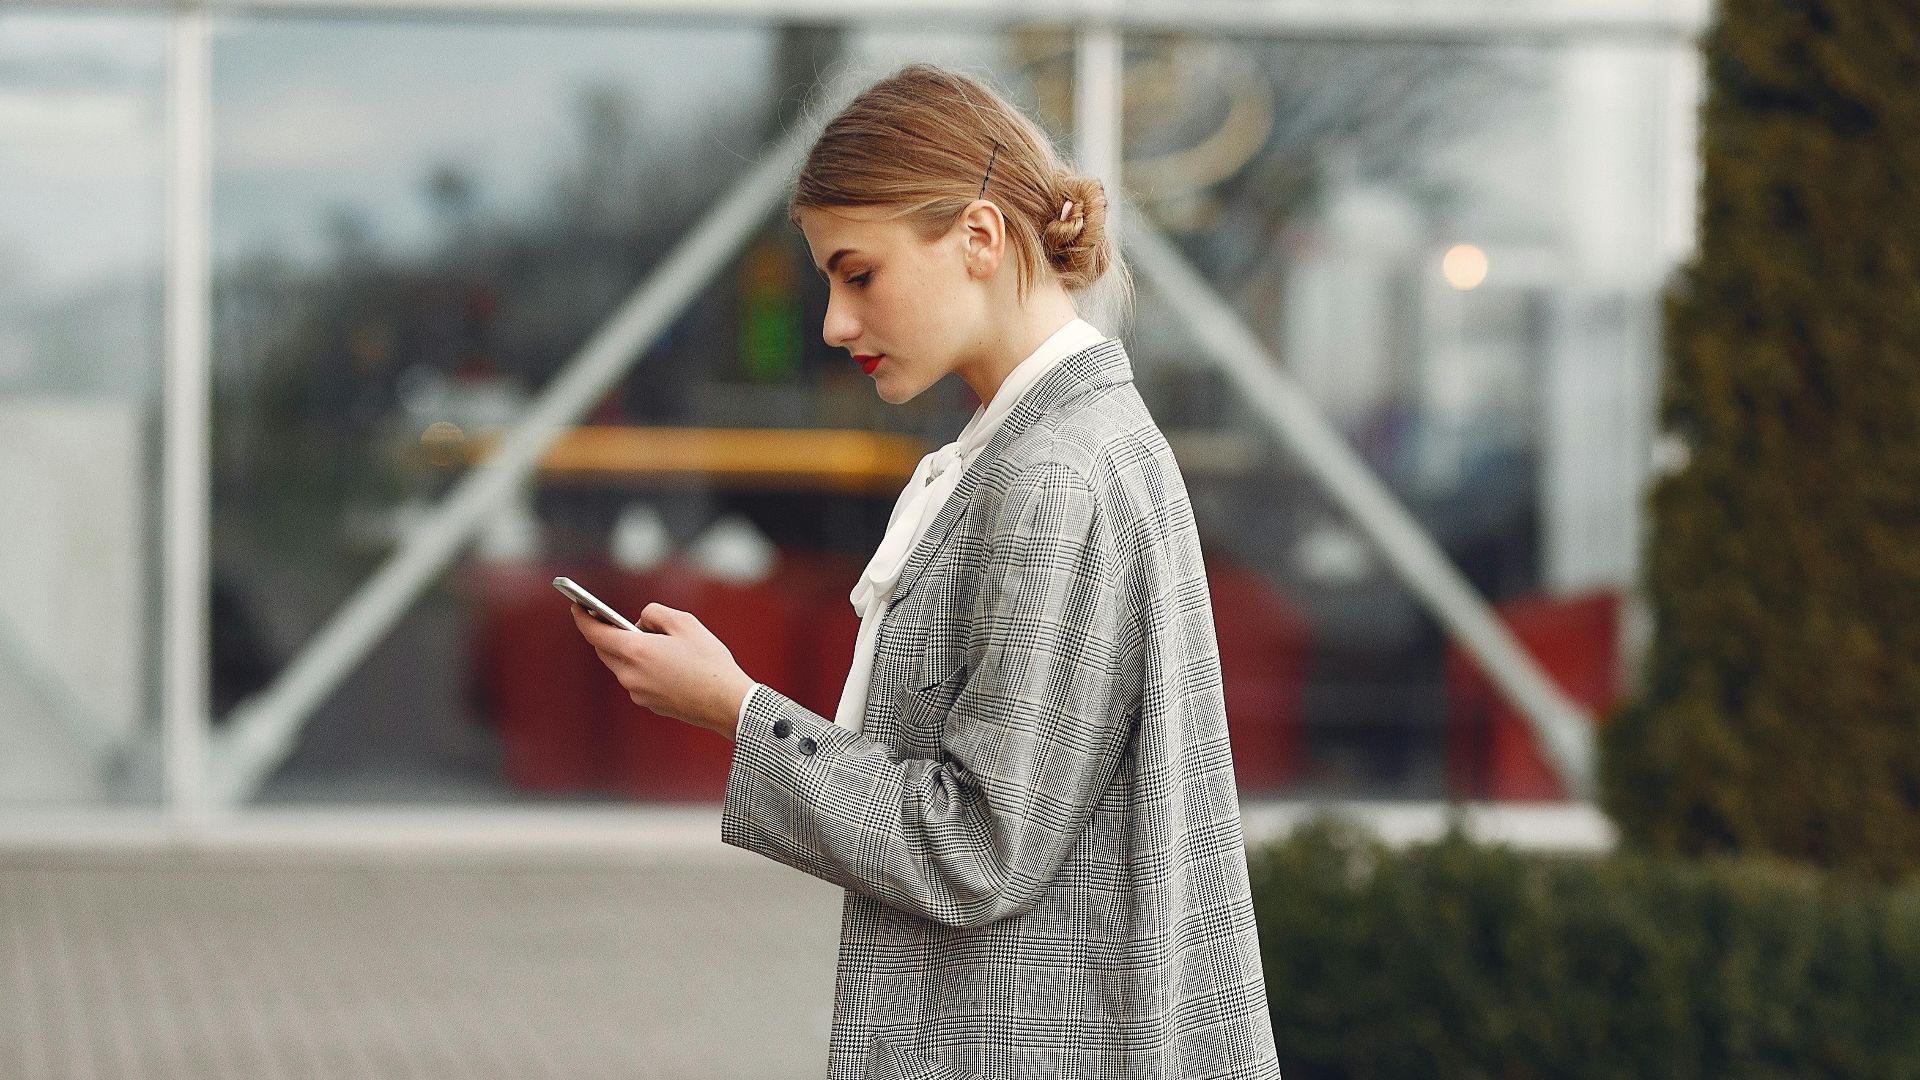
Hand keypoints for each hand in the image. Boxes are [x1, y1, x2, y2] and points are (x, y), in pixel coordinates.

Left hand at [569, 602, 754, 741]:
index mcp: (635, 651)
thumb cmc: (708, 661)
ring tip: (649, 640)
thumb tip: (640, 623)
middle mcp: (629, 675)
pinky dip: (641, 667)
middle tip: (612, 619)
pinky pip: (636, 680)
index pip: (595, 633)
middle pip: (605, 650)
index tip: (577, 606)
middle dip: (606, 633)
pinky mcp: (648, 704)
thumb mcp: (684, 623)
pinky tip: (663, 662)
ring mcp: (637, 693)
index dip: (583, 618)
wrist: (725, 702)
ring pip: (621, 666)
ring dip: (627, 651)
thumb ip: (654, 613)